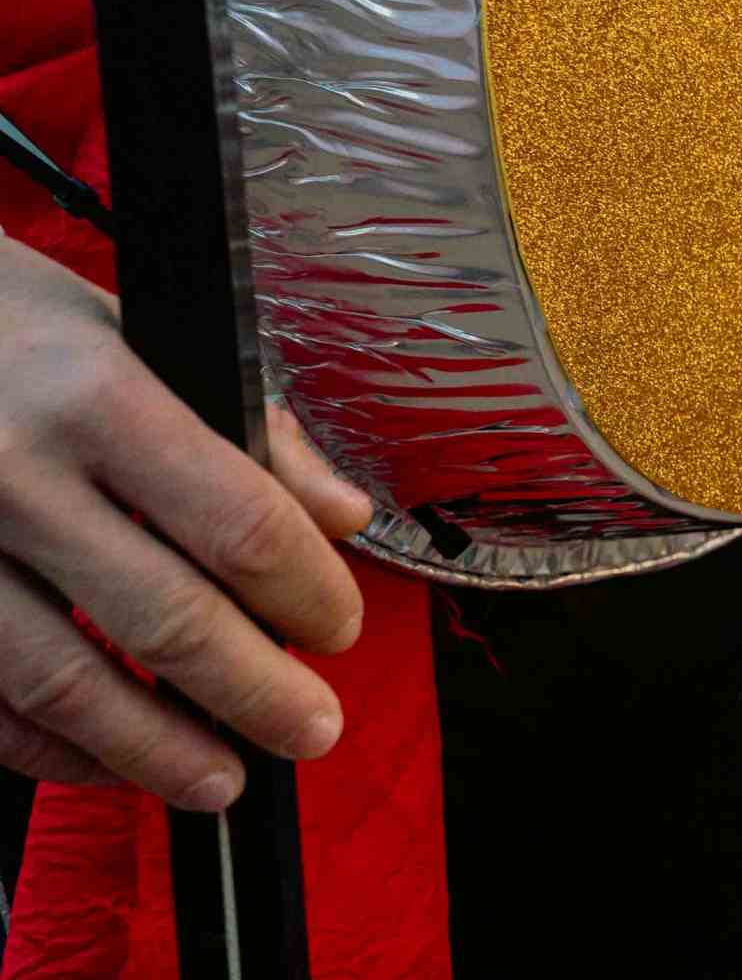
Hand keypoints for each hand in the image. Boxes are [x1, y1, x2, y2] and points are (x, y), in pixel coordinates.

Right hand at [0, 238, 371, 808]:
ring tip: (221, 778)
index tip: (338, 631)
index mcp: (97, 396)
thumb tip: (345, 518)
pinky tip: (108, 761)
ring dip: (154, 748)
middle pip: (166, 618)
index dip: (305, 593)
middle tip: (311, 732)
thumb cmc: (16, 328)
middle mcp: (15, 475)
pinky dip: (50, 748)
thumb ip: (251, 428)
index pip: (237, 521)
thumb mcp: (136, 333)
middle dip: (254, 693)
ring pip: (62, 682)